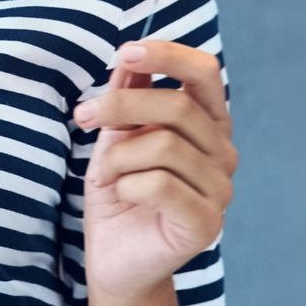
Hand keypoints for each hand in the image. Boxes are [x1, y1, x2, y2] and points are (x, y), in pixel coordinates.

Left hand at [72, 40, 237, 300]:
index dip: (168, 55)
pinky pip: (160, 184)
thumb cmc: (118, 184)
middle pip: (177, 106)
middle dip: (119, 105)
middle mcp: (223, 152)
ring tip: (104, 172)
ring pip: (163, 145)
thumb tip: (128, 54)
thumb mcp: (116, 130)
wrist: (113, 252)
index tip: (125, 52)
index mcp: (206, 121)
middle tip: (83, 116)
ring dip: (117, 155)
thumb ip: (128, 91)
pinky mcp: (207, 224)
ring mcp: (221, 190)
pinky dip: (126, 184)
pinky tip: (122, 195)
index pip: (205, 72)